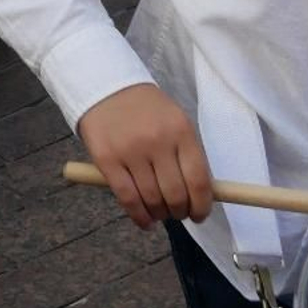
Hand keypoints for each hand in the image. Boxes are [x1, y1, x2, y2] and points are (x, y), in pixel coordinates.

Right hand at [78, 84, 213, 228]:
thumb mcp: (175, 122)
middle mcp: (157, 141)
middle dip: (179, 212)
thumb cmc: (147, 110)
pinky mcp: (106, 159)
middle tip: (177, 213)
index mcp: (180, 131)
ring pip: (152, 199)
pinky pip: (127, 198)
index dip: (202, 206)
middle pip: (175, 194)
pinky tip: (144, 220)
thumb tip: (199, 198)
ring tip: (159, 213)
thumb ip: (188, 156)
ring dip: (159, 214)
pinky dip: (139, 216)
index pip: (198, 180)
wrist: (106, 87)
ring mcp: (130, 151)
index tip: (199, 215)